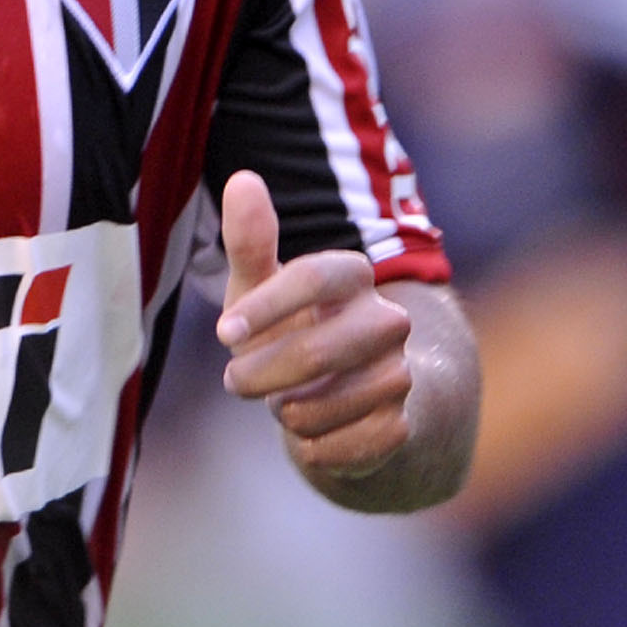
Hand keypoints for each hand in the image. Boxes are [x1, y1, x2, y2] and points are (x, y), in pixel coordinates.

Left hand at [216, 171, 414, 482]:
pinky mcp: (402, 423)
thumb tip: (243, 180)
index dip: (265, 308)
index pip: (312, 278)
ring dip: (290, 412)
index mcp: (352, 275)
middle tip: (236, 381)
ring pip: (330, 403)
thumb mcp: (261, 289)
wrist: (349, 398)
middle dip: (263, 373)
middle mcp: (388, 319)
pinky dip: (317, 447)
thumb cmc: (291, 330)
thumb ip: (250, 240)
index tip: (223, 335)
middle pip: (320, 350)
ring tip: (285, 403)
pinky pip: (350, 445)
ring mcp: (401, 373)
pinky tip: (311, 435)